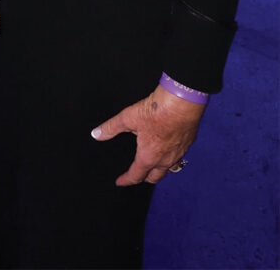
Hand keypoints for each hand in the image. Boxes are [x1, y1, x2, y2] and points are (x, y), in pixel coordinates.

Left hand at [91, 84, 205, 185]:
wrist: (182, 103)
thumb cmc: (157, 110)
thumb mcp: (128, 118)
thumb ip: (111, 127)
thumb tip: (96, 134)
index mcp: (149, 157)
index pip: (136, 175)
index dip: (126, 180)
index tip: (120, 182)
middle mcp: (165, 160)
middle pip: (154, 177)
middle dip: (144, 178)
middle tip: (136, 175)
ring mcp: (178, 153)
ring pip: (168, 169)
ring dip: (159, 170)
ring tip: (152, 166)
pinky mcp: (188, 143)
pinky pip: (178, 157)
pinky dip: (171, 158)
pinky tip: (167, 149)